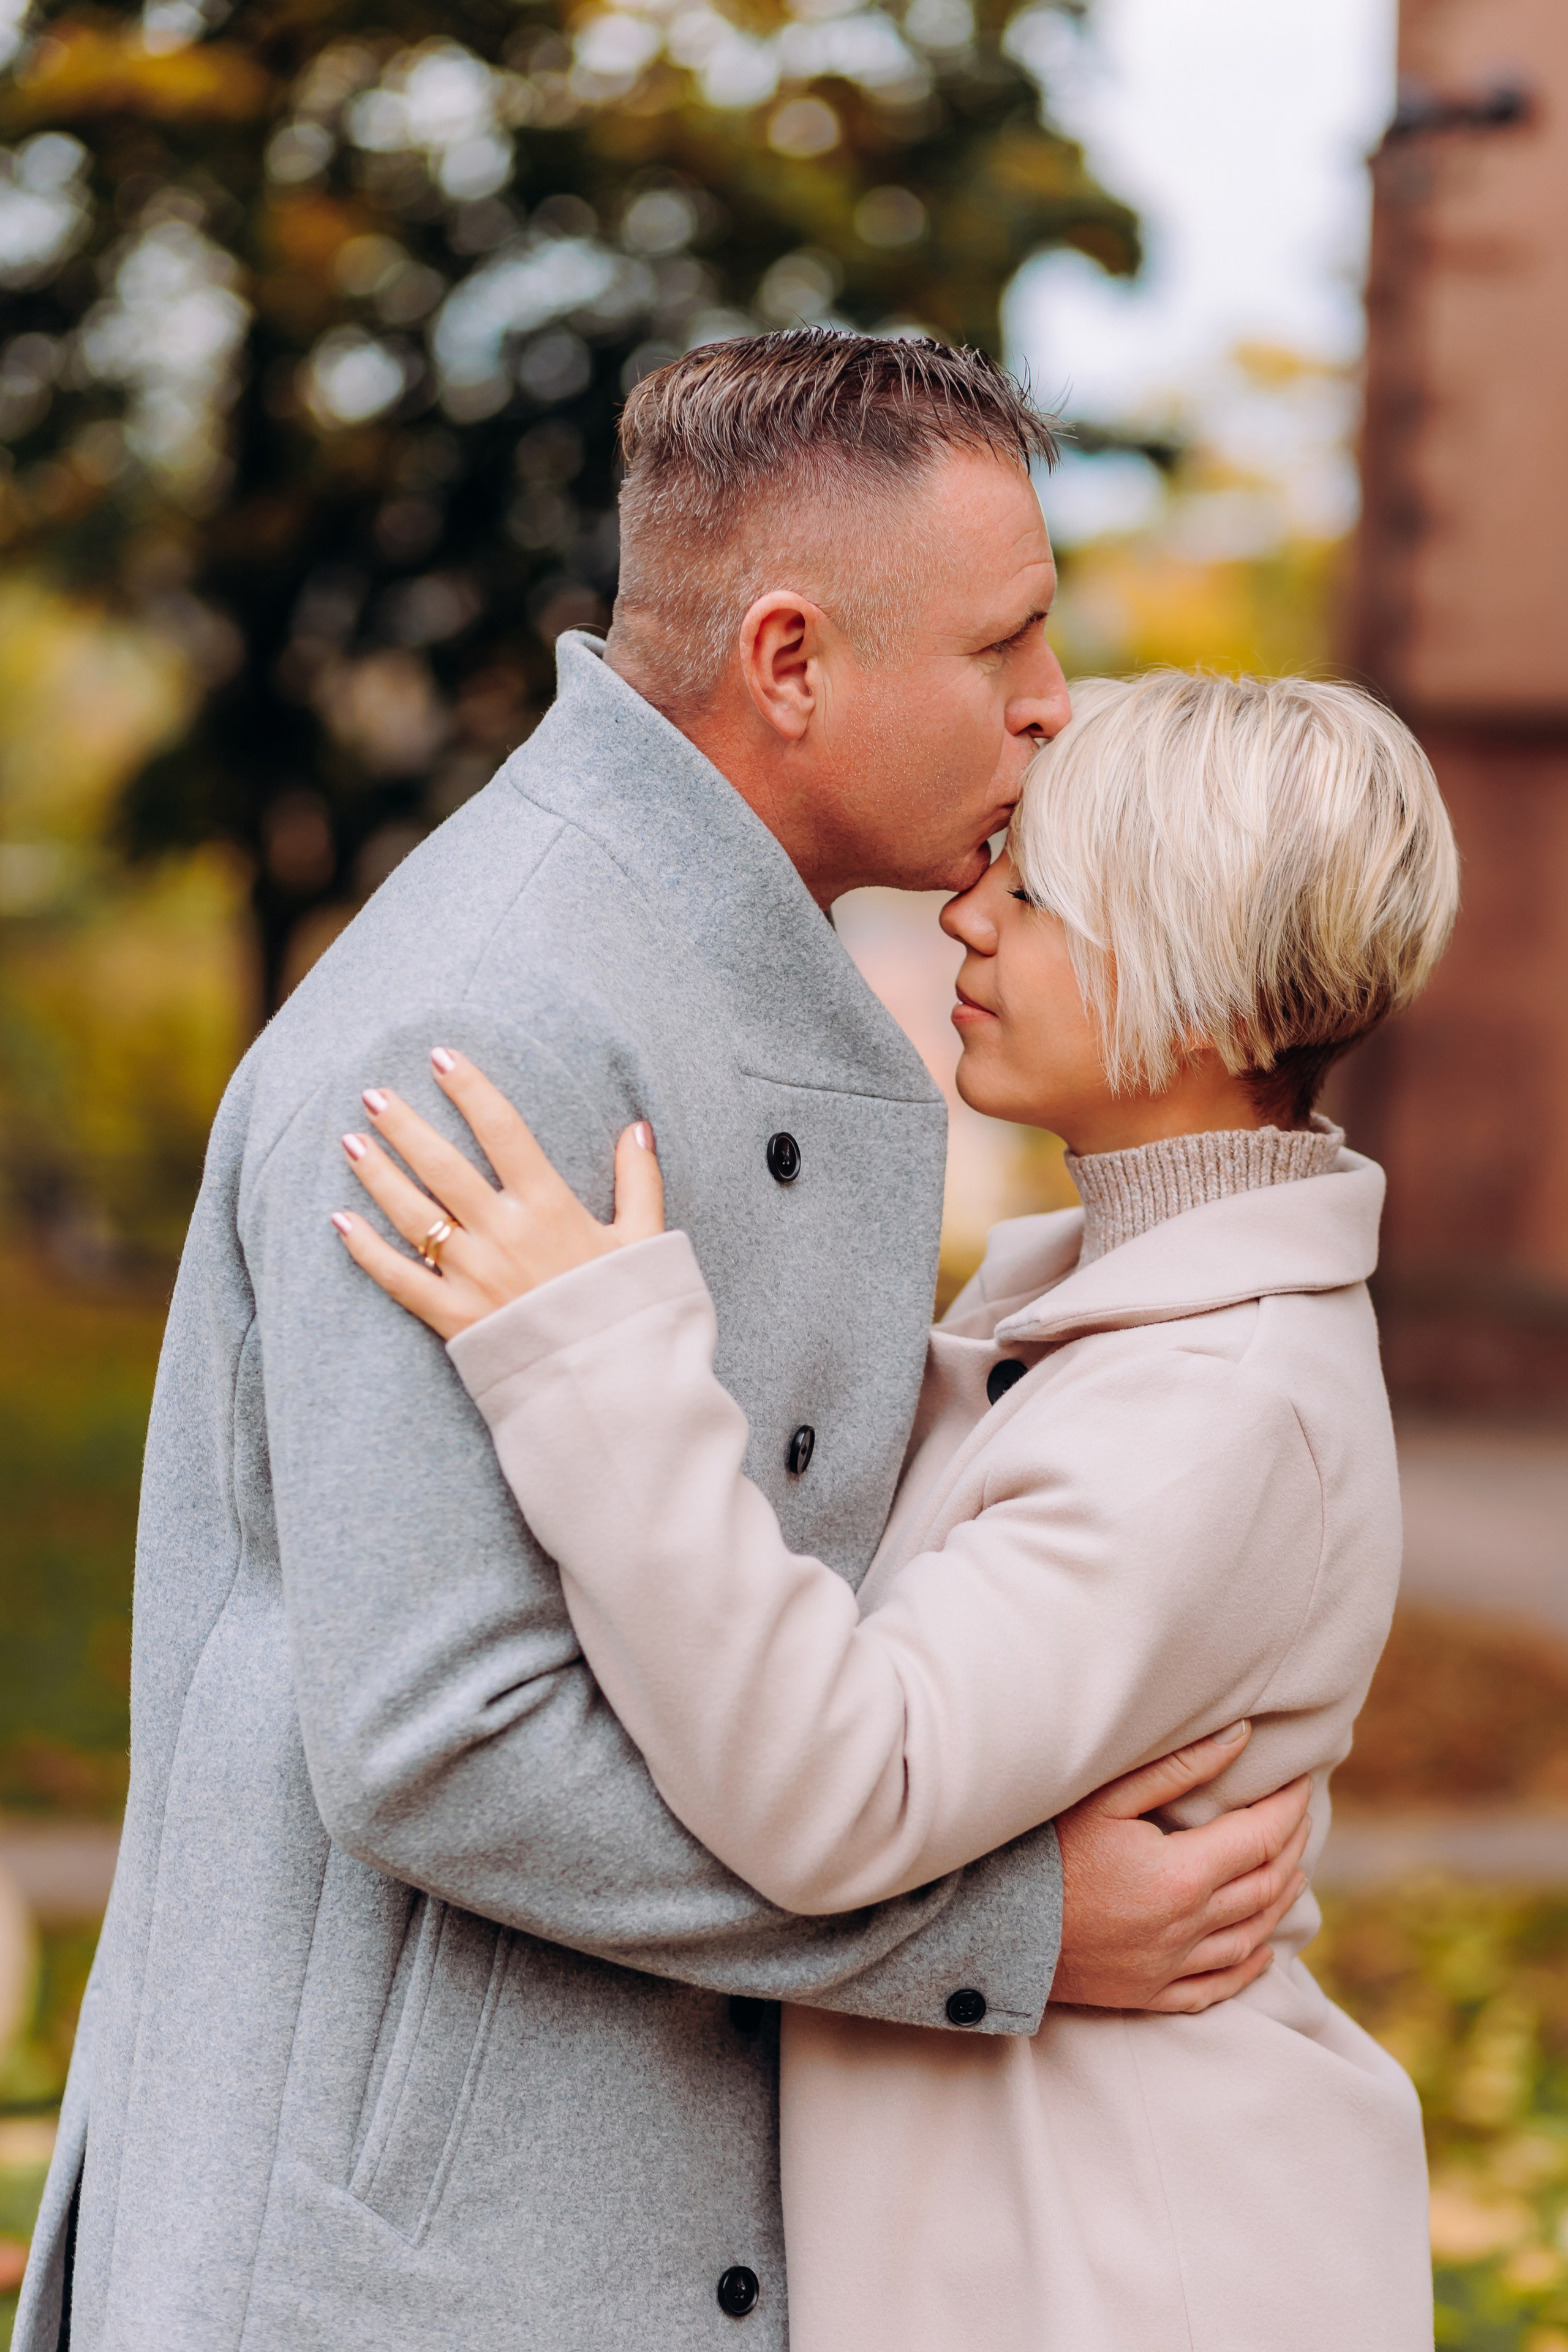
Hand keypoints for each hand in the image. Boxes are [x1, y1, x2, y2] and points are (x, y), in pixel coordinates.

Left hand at [333, 1048, 664, 1341]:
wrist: (607, 1385)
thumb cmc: (625, 1310)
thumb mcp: (645, 1240)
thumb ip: (640, 1181)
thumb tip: (639, 1129)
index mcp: (549, 1207)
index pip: (503, 1130)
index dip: (470, 1088)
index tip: (441, 1057)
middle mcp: (504, 1234)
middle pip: (443, 1165)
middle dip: (405, 1125)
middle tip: (373, 1093)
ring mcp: (474, 1275)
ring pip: (413, 1214)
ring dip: (378, 1175)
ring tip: (350, 1141)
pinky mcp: (453, 1317)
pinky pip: (400, 1279)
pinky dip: (366, 1252)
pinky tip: (340, 1223)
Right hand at [1049, 1723, 1311, 2013]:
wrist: (989, 1928)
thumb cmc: (1042, 1851)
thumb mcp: (1105, 1797)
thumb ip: (1178, 1768)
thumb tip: (1241, 1738)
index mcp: (1181, 1874)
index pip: (1261, 1837)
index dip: (1289, 1808)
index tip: (1300, 1782)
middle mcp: (1187, 1926)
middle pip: (1265, 1885)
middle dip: (1291, 1846)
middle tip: (1299, 1815)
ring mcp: (1170, 1966)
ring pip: (1252, 1936)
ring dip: (1280, 1900)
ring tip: (1292, 1870)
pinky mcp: (1149, 1993)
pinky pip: (1218, 1986)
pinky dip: (1250, 1966)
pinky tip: (1262, 1949)